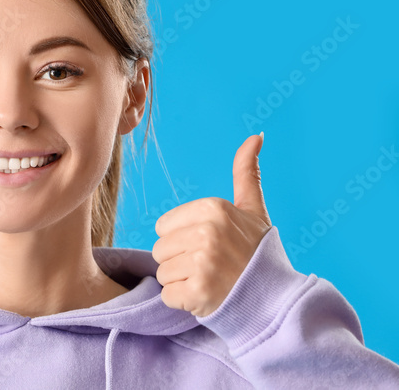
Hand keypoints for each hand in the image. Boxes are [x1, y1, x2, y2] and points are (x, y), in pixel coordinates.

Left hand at [152, 133, 273, 316]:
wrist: (277, 299)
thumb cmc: (258, 253)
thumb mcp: (253, 210)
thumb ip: (246, 173)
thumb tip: (255, 135)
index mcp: (213, 208)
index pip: (163, 227)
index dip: (182, 240)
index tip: (211, 246)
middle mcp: (206, 232)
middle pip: (160, 250)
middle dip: (181, 262)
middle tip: (212, 266)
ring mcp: (202, 263)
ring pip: (163, 273)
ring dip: (182, 282)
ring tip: (211, 280)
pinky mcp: (198, 292)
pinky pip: (169, 296)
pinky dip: (184, 302)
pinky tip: (209, 296)